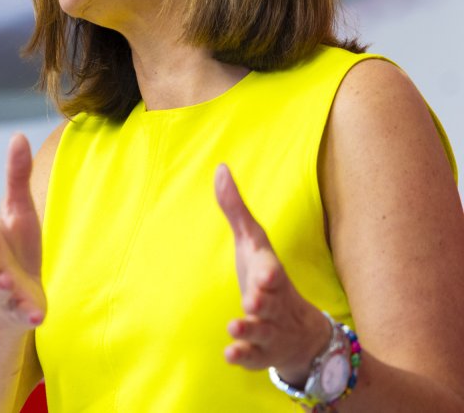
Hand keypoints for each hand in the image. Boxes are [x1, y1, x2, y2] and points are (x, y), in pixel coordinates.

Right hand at [0, 134, 45, 329]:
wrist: (17, 292)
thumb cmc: (16, 246)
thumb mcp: (18, 209)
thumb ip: (16, 176)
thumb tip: (18, 135)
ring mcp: (2, 290)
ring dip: (1, 284)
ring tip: (7, 281)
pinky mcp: (18, 309)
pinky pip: (21, 313)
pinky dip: (26, 314)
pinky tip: (37, 315)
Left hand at [214, 164, 330, 382]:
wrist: (301, 334)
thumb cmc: (268, 279)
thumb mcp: (252, 244)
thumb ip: (235, 209)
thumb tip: (220, 168)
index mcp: (271, 274)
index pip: (271, 270)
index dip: (268, 272)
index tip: (266, 273)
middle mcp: (273, 301)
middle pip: (270, 300)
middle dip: (263, 299)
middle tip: (253, 298)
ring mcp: (270, 327)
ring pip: (262, 329)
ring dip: (249, 327)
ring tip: (235, 324)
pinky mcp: (263, 352)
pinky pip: (254, 355)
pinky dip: (243, 354)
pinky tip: (229, 352)